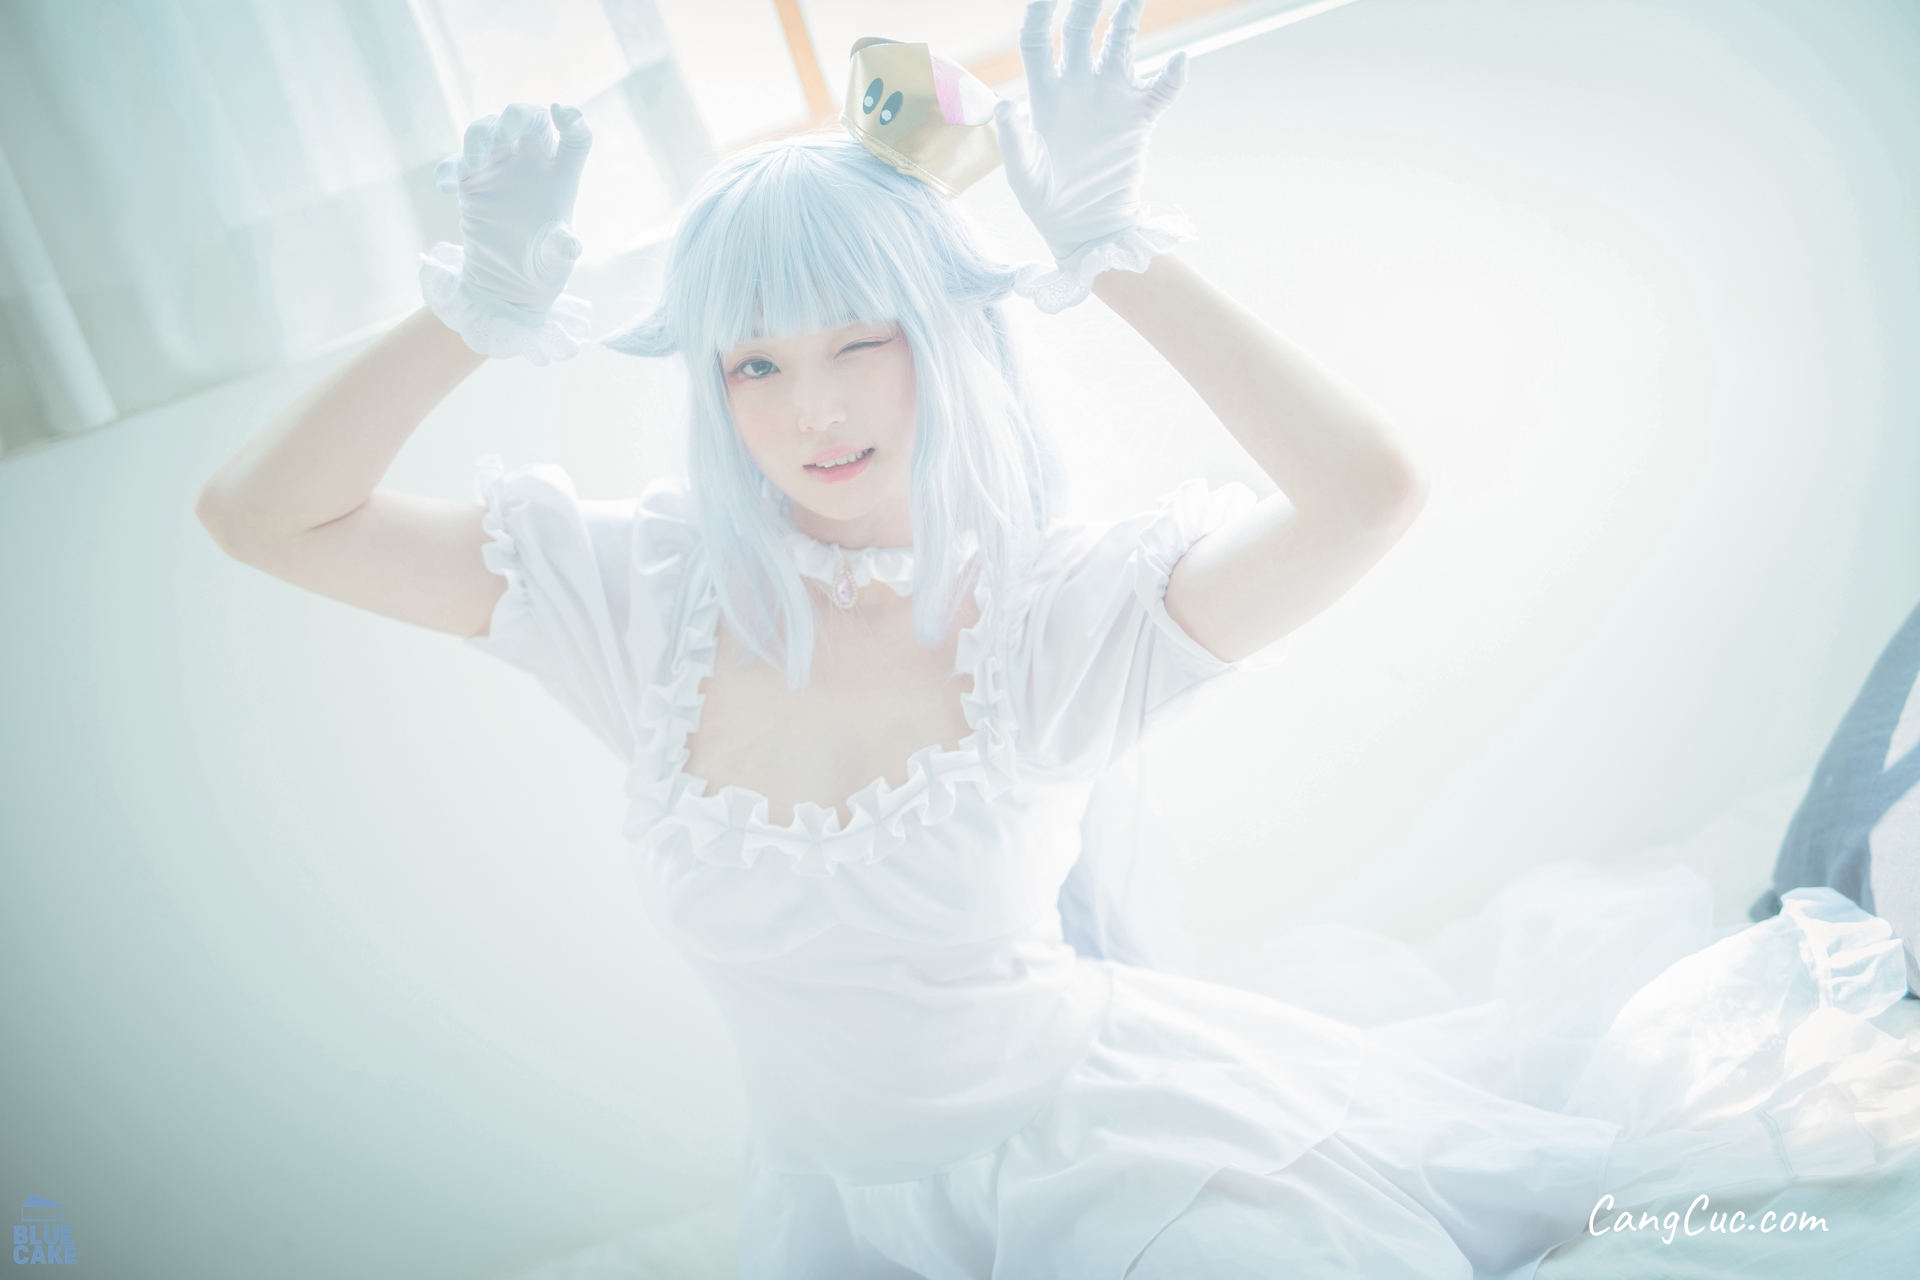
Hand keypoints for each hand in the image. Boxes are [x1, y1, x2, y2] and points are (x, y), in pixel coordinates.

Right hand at [435, 103, 591, 321]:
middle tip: (505, 132)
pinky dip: (449, 170)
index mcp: (561, 175)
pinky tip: (447, 188)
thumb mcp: (555, 258)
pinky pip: (456, 164)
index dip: (572, 120)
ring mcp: (500, 167)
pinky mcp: (471, 181)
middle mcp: (532, 163)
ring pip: (489, 129)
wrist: (510, 279)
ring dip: (479, 136)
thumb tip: (570, 247)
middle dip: (517, 115)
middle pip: (529, 120)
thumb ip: (560, 247)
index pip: (575, 138)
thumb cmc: (542, 262)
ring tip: (474, 161)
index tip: (562, 112)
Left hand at [993, 0, 1187, 260]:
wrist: (1085, 228)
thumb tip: (1004, 106)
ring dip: (1129, 16)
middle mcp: (1078, 86)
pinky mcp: (1138, 119)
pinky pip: (1159, 90)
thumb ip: (1014, 140)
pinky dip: (1171, 75)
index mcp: (1044, 94)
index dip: (1041, 14)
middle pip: (1083, 30)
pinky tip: (1179, 60)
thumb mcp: (1023, 174)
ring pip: (1122, 44)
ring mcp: (1110, 99)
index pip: (1039, 41)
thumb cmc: (1046, 202)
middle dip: (1090, 2)